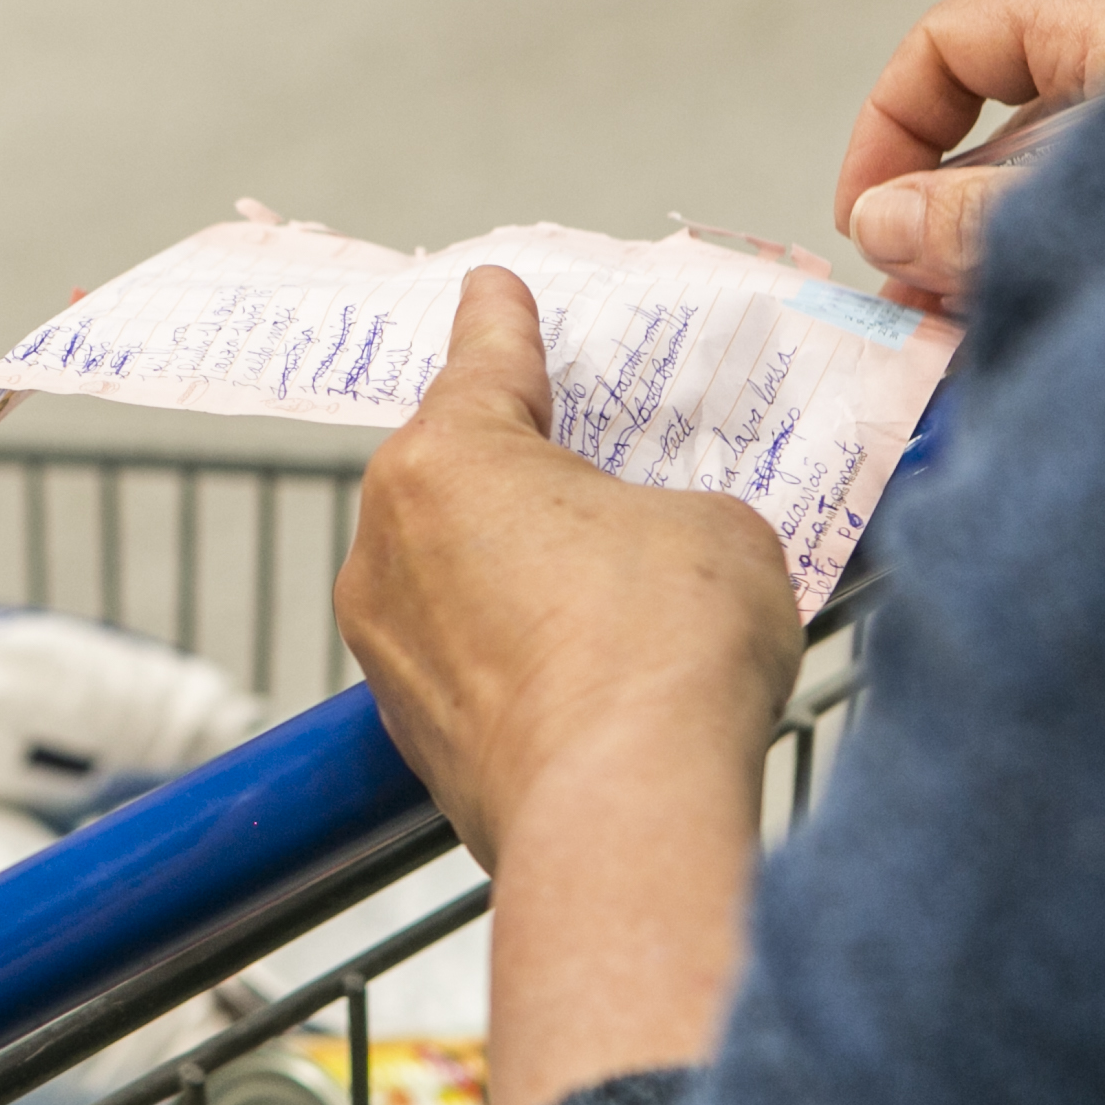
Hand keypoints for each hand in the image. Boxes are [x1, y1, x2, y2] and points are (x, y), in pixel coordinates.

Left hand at [337, 271, 804, 1104]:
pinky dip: (515, 656)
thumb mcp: (717, 528)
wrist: (624, 814)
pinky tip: (590, 678)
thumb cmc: (664, 651)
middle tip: (597, 471)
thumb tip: (664, 548)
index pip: (482, 357)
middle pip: (459, 474)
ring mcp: (386, 646)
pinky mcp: (408, 734)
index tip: (493, 290)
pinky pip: (463, 660)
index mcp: (448, 457)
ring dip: (518, 574)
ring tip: (612, 599)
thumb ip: (674, 508)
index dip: (501, 319)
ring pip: (454, 575)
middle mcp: (388, 542)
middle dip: (525, 470)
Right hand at [833, 0, 1104, 311]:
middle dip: (935, 220)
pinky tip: (1026, 339)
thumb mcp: (1093, 210)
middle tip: (907, 307)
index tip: (863, 219)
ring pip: (1045, 192)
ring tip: (957, 344)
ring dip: (988, 264)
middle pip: (995, 128)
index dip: (889, 124)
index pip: (954, 41)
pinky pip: (1102, 231)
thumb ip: (973, 218)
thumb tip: (878, 222)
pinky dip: (1053, 280)